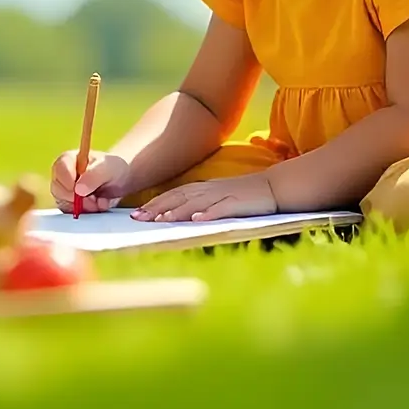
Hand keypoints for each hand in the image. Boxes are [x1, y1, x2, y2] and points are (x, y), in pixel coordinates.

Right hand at [50, 150, 130, 212]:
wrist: (121, 179)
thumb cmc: (113, 168)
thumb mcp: (107, 168)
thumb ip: (93, 176)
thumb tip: (78, 189)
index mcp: (68, 160)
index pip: (60, 169)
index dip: (69, 182)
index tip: (82, 191)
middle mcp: (63, 175)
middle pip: (58, 190)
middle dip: (78, 199)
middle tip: (94, 199)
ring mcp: (65, 191)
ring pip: (64, 204)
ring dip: (83, 207)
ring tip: (99, 202)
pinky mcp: (70, 204)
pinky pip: (71, 213)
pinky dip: (86, 213)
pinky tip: (98, 206)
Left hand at [134, 171, 278, 221]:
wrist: (273, 187)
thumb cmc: (242, 195)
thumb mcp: (216, 197)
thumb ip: (198, 203)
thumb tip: (175, 216)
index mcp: (202, 188)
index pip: (173, 195)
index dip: (154, 203)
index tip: (135, 214)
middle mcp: (209, 190)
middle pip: (179, 198)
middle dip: (157, 208)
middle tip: (138, 218)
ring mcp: (223, 195)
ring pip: (196, 203)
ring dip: (178, 211)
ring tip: (162, 220)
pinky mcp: (238, 203)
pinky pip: (221, 209)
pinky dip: (209, 214)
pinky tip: (197, 221)